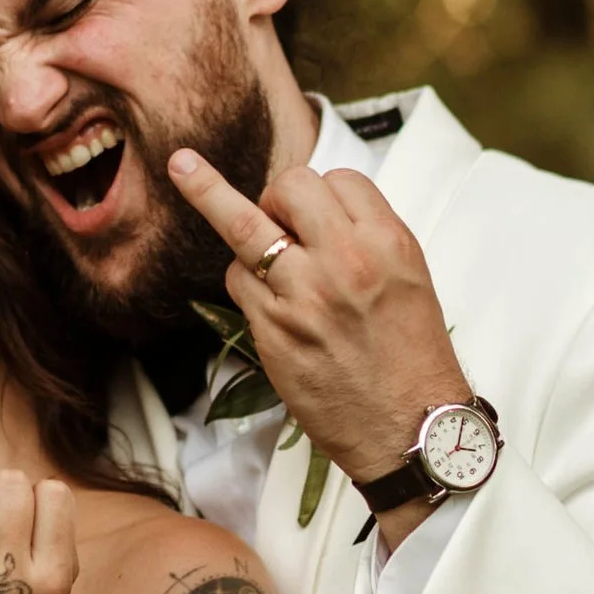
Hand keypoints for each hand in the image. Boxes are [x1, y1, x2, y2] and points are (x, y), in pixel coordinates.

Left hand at [165, 149, 471, 527]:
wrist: (410, 428)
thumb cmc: (412, 359)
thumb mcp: (410, 280)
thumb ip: (366, 239)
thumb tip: (316, 209)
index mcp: (389, 243)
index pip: (340, 178)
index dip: (321, 191)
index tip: (316, 211)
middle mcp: (346, 260)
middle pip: (291, 185)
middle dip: (277, 195)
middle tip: (278, 221)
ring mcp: (304, 294)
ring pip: (243, 223)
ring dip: (214, 200)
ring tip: (181, 165)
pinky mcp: (273, 329)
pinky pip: (236, 279)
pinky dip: (243, 281)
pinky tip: (263, 298)